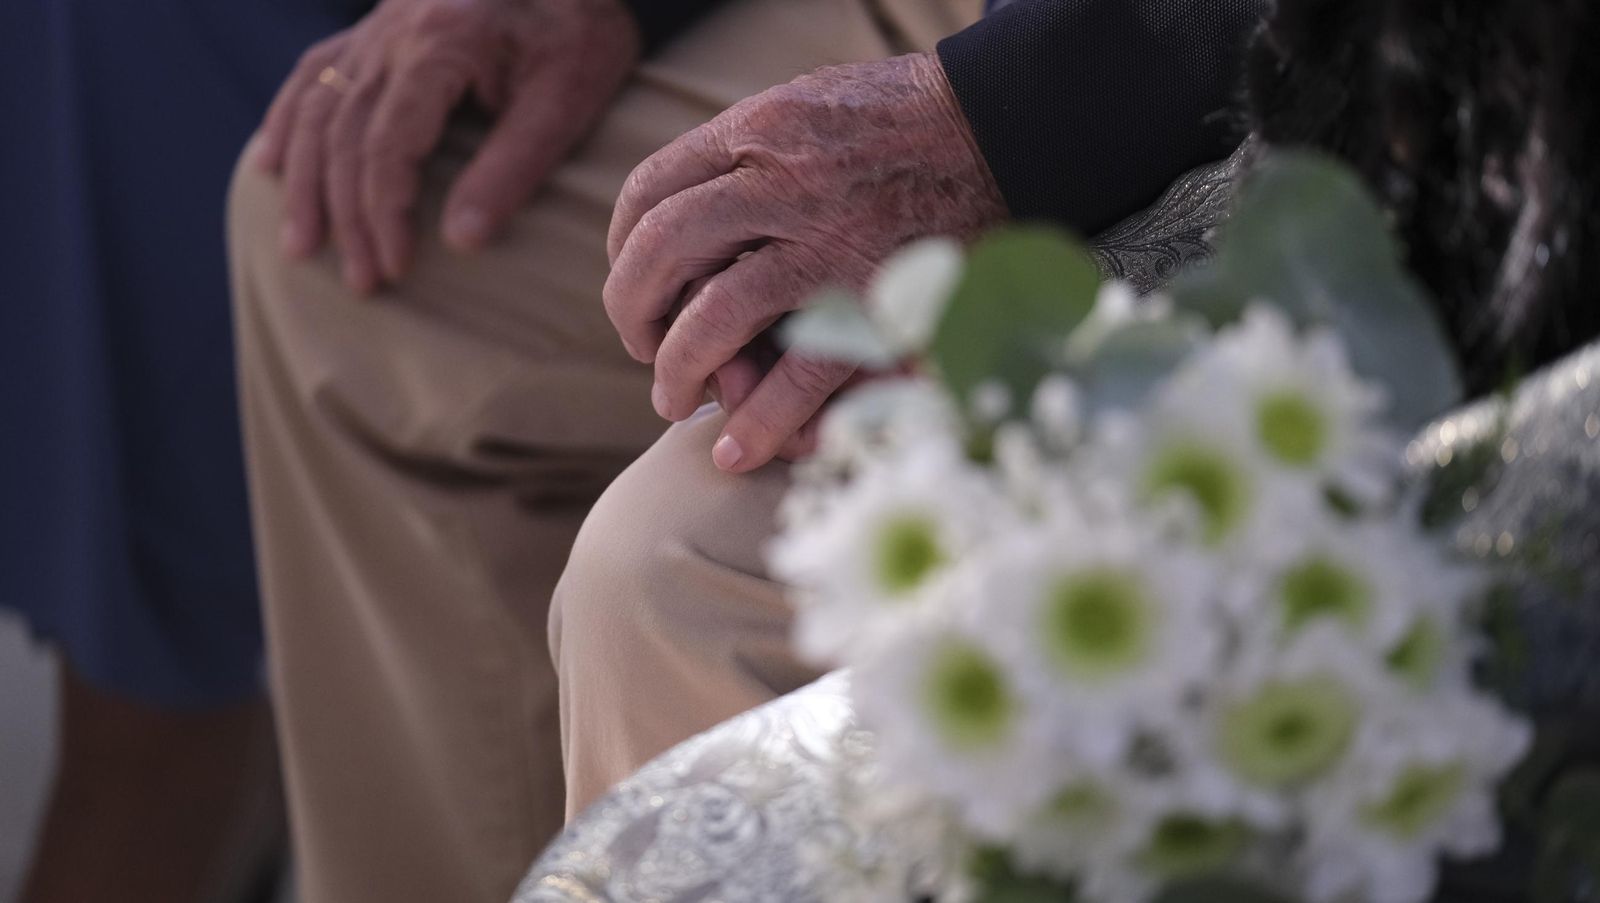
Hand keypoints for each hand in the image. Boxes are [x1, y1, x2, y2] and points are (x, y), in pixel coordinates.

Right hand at [255, 0, 639, 292]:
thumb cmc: (579, 30)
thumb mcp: (567, 98)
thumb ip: (515, 167)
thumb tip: (462, 243)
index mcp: (441, 45)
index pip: (388, 145)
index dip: (384, 213)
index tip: (395, 267)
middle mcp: (394, 32)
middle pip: (346, 136)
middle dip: (346, 216)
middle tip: (361, 282)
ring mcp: (378, 27)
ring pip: (318, 108)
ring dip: (306, 183)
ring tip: (301, 248)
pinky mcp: (377, 27)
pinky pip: (314, 73)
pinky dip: (289, 122)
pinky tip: (272, 164)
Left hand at [605, 52, 1005, 472]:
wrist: (1004, 124)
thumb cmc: (905, 118)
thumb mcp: (811, 101)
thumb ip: (749, 150)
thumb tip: (687, 214)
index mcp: (759, 129)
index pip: (651, 189)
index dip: (623, 245)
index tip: (634, 280)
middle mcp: (782, 183)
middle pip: (663, 250)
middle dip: (633, 309)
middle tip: (640, 344)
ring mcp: (829, 245)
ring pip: (716, 319)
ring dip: (679, 370)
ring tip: (672, 401)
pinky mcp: (877, 300)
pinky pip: (803, 373)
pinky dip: (762, 419)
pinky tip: (736, 448)